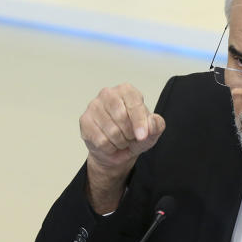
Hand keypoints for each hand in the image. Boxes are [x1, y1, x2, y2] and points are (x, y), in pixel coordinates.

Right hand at [79, 84, 165, 212]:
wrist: (117, 150)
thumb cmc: (134, 136)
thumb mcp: (151, 132)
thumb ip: (156, 125)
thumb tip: (151, 122)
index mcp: (127, 91)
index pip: (134, 104)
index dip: (139, 123)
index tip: (142, 136)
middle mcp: (108, 94)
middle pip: (121, 117)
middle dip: (129, 134)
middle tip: (130, 137)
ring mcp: (94, 106)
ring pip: (111, 131)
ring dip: (120, 142)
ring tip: (121, 140)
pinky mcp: (85, 120)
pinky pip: (101, 140)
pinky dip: (110, 148)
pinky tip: (110, 144)